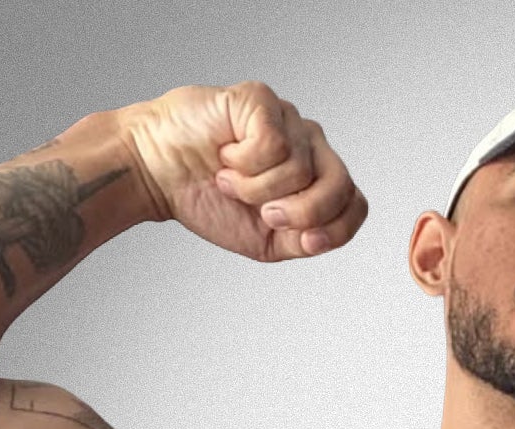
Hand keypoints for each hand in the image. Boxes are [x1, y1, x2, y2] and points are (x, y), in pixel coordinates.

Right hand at [118, 80, 367, 261]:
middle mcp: (308, 146)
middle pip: (340, 185)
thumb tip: (319, 235)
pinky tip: (226, 156)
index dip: (337, 228)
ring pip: (302, 168)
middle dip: (304, 212)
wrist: (160, 175)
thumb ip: (302, 241)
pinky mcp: (263, 100)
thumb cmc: (209, 201)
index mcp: (314, 180)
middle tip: (266, 214)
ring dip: (258, 189)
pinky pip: (273, 144)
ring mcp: (288, 120)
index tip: (304, 241)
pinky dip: (244, 163)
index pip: (354, 204)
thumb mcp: (265, 241)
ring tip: (230, 181)